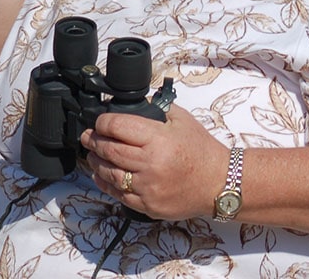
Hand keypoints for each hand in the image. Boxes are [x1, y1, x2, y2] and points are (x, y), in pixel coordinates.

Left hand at [80, 104, 226, 221]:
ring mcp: (148, 187)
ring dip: (95, 162)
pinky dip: (106, 184)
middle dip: (93, 141)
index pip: (116, 127)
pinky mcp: (149, 205)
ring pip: (109, 174)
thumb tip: (135, 102)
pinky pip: (119, 195)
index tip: (99, 122)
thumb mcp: (181, 119)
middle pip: (108, 150)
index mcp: (157, 139)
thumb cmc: (202, 151)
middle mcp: (150, 164)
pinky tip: (101, 175)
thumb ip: (157, 108)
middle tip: (87, 137)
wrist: (220, 183)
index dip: (102, 123)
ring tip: (92, 155)